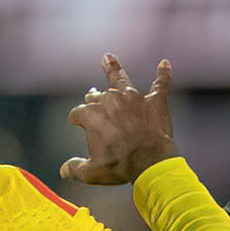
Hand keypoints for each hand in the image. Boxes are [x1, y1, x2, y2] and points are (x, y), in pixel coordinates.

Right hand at [61, 55, 179, 186]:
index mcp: (92, 115)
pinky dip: (163, 74)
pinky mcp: (154, 102)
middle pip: (97, 95)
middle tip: (92, 97)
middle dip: (93, 98)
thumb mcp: (92, 173)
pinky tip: (165, 64)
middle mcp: (110, 100)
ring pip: (120, 79)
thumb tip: (64, 170)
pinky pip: (160, 84)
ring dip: (113, 69)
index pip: (78, 113)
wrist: (150, 163)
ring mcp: (133, 98)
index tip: (77, 124)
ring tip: (108, 58)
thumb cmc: (120, 167)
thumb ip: (75, 169)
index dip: (76, 120)